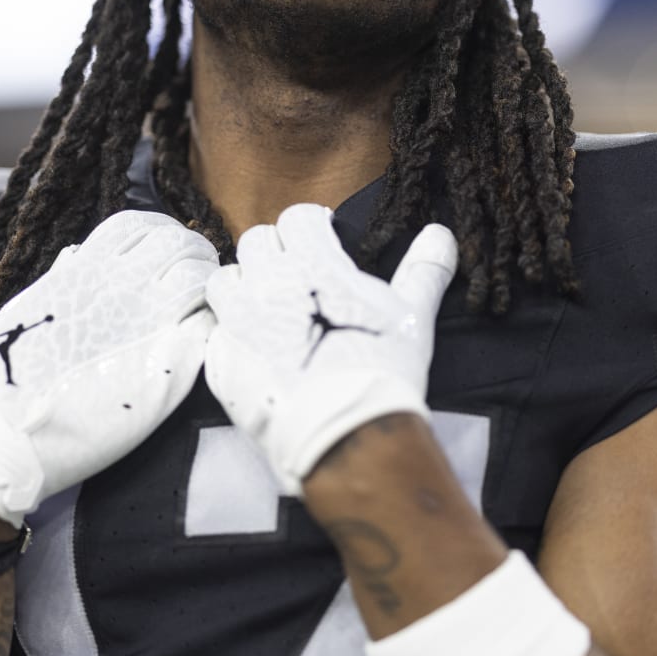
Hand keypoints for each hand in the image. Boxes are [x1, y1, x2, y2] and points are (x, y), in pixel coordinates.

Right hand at [0, 210, 217, 526]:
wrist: (7, 433)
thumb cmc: (6, 375)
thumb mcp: (28, 308)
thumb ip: (61, 280)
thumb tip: (77, 258)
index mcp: (87, 269)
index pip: (141, 225)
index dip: (160, 233)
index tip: (164, 253)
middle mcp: (122, 286)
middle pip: (182, 244)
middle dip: (194, 255)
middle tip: (195, 278)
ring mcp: (149, 323)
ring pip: (203, 279)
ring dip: (208, 288)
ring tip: (201, 308)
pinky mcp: (169, 366)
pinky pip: (207, 329)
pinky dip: (208, 327)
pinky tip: (198, 342)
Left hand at [203, 204, 457, 494]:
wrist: (344, 438)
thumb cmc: (381, 371)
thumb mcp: (412, 316)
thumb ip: (424, 270)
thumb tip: (440, 233)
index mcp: (310, 262)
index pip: (296, 218)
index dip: (312, 225)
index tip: (324, 239)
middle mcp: (266, 283)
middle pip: (256, 241)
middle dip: (278, 250)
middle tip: (300, 274)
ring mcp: (237, 322)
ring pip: (225, 279)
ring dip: (245, 283)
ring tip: (270, 304)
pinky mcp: (221, 360)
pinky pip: (216, 329)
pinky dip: (233, 330)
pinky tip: (257, 346)